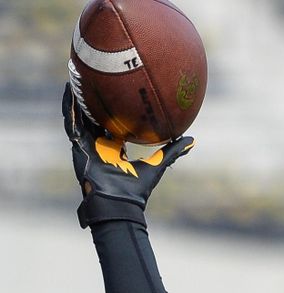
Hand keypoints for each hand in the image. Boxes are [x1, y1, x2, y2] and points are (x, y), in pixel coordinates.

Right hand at [62, 83, 194, 227]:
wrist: (120, 202)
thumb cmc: (138, 189)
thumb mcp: (158, 164)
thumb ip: (174, 152)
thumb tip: (193, 140)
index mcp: (114, 150)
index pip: (110, 125)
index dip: (110, 111)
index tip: (113, 93)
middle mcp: (99, 146)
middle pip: (92, 118)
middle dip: (90, 100)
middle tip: (91, 78)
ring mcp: (88, 146)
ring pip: (79, 117)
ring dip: (76, 98)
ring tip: (75, 77)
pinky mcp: (79, 148)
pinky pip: (72, 125)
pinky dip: (70, 109)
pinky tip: (69, 92)